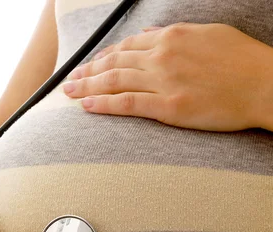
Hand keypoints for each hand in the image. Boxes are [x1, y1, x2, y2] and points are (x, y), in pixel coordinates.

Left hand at [63, 22, 272, 131]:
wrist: (267, 85)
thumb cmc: (243, 60)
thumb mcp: (209, 34)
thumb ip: (176, 34)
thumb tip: (151, 33)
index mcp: (171, 37)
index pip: (126, 47)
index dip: (103, 57)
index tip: (90, 65)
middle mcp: (162, 56)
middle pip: (113, 64)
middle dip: (87, 72)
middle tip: (69, 81)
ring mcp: (164, 81)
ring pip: (114, 82)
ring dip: (87, 87)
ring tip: (69, 93)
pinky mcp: (169, 106)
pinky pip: (127, 104)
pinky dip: (103, 104)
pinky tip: (87, 106)